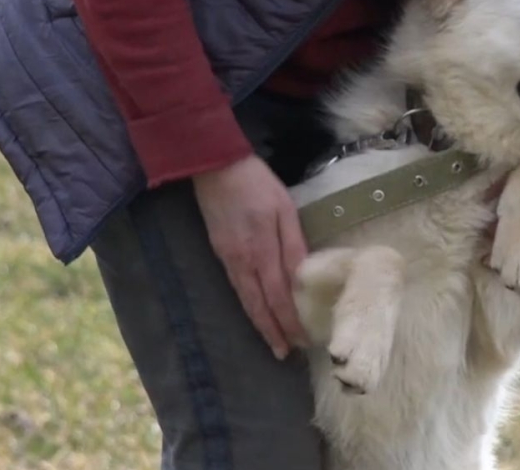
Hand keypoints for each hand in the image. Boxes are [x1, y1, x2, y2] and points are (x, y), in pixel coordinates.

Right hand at [192, 155, 309, 359]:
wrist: (214, 166)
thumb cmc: (257, 184)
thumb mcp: (284, 209)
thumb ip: (294, 244)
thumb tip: (304, 276)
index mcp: (261, 251)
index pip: (278, 296)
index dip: (289, 321)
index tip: (301, 341)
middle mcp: (242, 261)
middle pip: (259, 305)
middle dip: (273, 331)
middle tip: (286, 353)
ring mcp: (228, 258)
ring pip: (246, 299)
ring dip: (260, 322)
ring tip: (273, 341)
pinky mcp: (220, 251)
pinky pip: (237, 286)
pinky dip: (248, 304)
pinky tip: (255, 310)